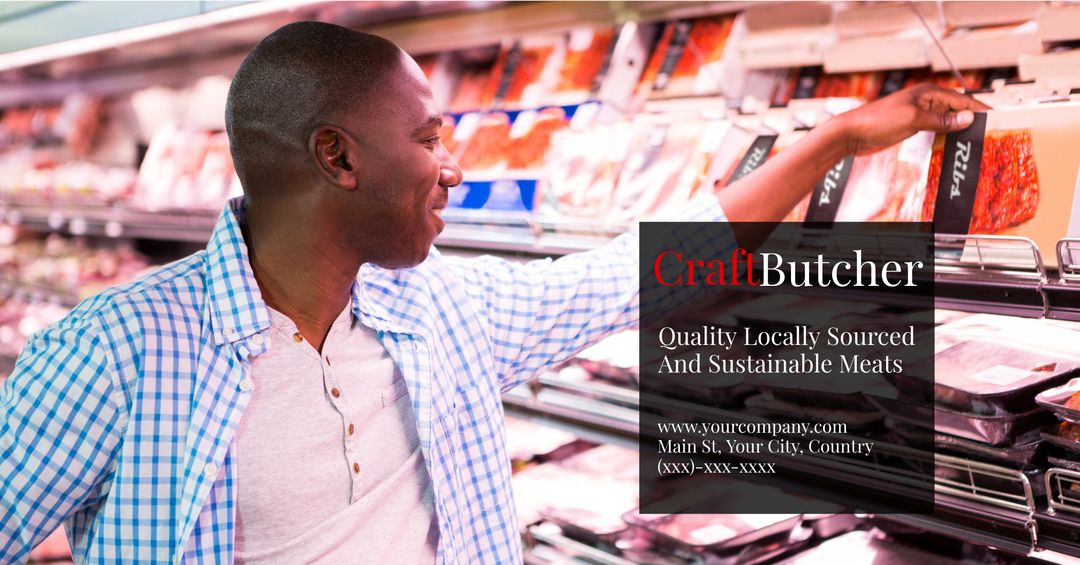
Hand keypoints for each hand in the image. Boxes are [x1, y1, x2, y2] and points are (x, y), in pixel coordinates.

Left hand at [834, 83, 992, 155]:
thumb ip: (941, 120)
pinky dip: (946, 136)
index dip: (980, 110)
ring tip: (977, 141)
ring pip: (947, 121)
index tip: (997, 120)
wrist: (851, 133)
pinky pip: (935, 130)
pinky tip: (954, 144)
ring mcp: (919, 114)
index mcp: (928, 93)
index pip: (962, 100)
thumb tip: (969, 118)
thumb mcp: (913, 120)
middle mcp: (926, 101)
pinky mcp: (911, 127)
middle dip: (972, 120)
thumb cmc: (878, 121)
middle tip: (991, 134)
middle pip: (957, 110)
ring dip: (960, 129)